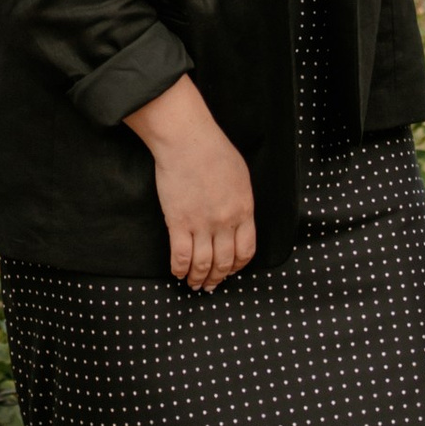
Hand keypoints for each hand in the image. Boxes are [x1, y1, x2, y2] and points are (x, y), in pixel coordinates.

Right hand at [126, 77, 256, 288]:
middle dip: (218, 278)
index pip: (246, 250)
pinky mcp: (178, 222)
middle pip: (224, 261)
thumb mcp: (240, 176)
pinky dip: (179, 269)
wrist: (188, 140)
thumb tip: (237, 218)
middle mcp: (226, 222)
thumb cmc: (213, 150)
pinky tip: (178, 272)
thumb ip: (241, 201)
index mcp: (244, 210)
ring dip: (199, 278)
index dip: (238, 265)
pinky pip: (181, 256)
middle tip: (211, 285)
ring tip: (194, 284)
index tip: (231, 270)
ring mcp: (202, 224)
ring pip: (203, 264)